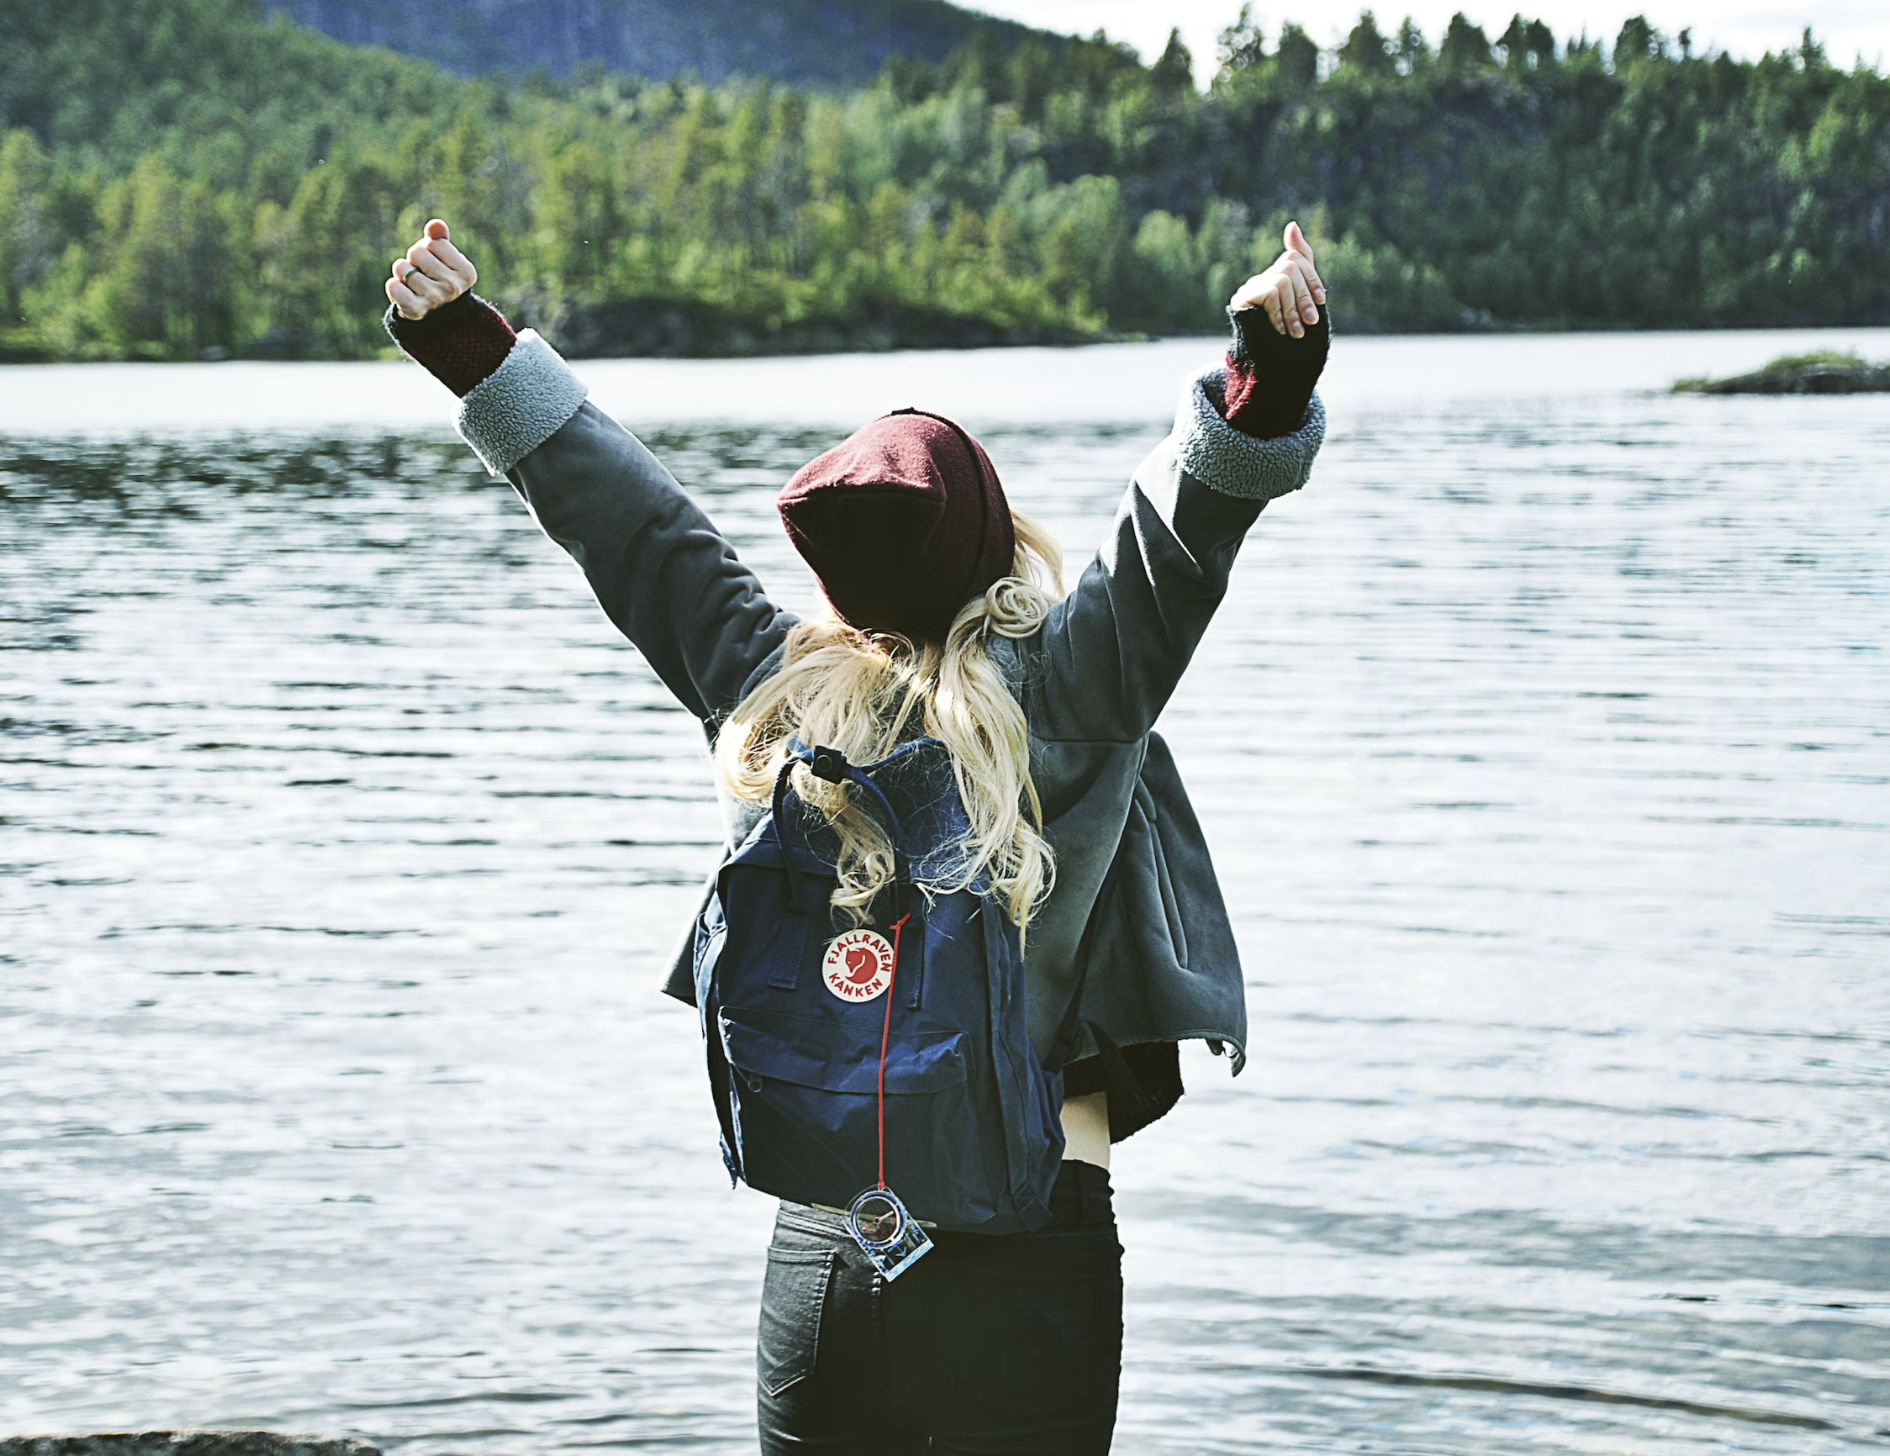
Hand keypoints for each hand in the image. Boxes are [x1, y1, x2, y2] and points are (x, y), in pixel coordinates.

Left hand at [386, 219, 476, 320]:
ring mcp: (435, 300)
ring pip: (402, 267)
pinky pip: (394, 287)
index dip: (429, 248)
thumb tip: (435, 225)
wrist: (436, 318)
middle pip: (417, 252)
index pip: (435, 242)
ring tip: (412, 284)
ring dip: (402, 272)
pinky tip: (402, 291)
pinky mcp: (415, 310)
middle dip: (414, 259)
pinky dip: (393, 286)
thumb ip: (440, 239)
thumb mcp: (445, 259)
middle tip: (421, 273)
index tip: (435, 263)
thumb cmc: (439, 280)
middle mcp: (453, 287)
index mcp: (466, 272)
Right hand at [1230, 221, 1323, 337]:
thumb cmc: (1288, 335)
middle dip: (1305, 296)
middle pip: (1290, 267)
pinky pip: (1271, 293)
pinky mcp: (1241, 299)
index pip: (1296, 258)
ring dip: (1293, 309)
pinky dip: (1279, 313)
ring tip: (1297, 332)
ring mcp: (1250, 287)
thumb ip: (1303, 267)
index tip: (1322, 301)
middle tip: (1312, 322)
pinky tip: (1281, 331)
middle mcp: (1262, 278)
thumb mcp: (1302, 303)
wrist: (1266, 365)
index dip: (1312, 278)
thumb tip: (1292, 223)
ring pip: (1283, 281)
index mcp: (1277, 277)